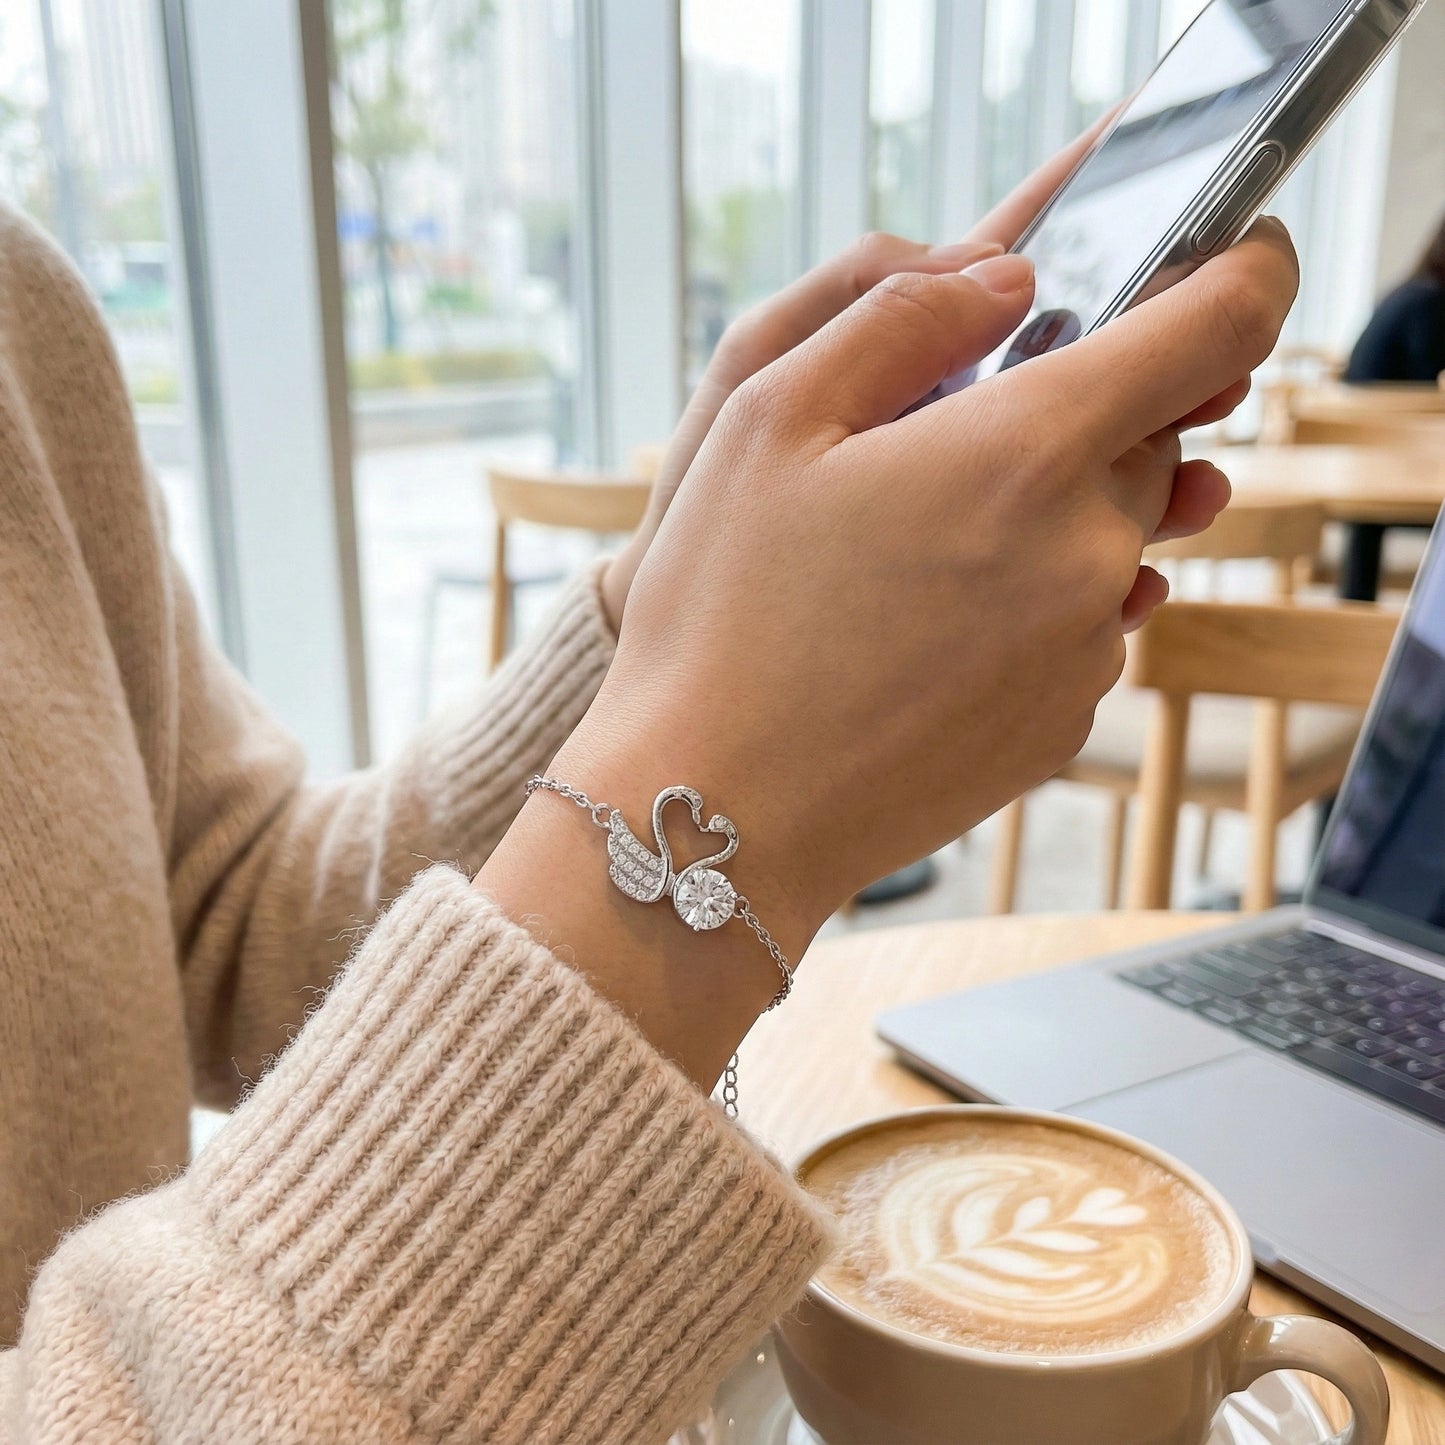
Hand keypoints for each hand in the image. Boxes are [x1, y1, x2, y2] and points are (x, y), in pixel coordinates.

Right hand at [564, 219, 1297, 942]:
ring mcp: (1085, 651)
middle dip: (1088, 408)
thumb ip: (901, 314)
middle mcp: (1089, 554)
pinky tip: (926, 627)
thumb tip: (1008, 276)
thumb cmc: (723, 614)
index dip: (1245, 267)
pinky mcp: (1063, 724)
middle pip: (1155, 435)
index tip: (1236, 249)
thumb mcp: (766, 416)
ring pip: (1116, 535)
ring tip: (922, 546)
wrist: (715, 812)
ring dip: (1050, 511)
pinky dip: (1032, 599)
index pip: (1220, 325)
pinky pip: (1083, 624)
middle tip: (967, 428)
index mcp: (1026, 453)